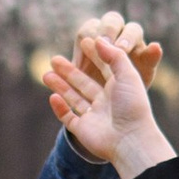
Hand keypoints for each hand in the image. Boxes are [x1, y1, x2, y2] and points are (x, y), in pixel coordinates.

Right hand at [39, 15, 171, 176]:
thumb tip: (98, 39)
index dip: (95, 55)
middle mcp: (106, 102)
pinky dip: (60, 108)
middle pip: (84, 83)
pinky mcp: (84, 131)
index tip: (84, 41)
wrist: (130, 139)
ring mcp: (94, 117)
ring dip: (60, 87)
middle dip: (69, 71)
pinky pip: (69, 118)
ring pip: (74, 99)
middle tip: (54, 59)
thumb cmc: (132, 105)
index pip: (104, 68)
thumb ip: (115, 56)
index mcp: (119, 89)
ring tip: (46, 74)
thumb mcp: (128, 75)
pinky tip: (52, 97)